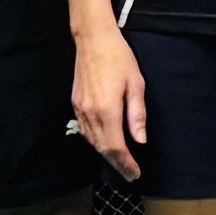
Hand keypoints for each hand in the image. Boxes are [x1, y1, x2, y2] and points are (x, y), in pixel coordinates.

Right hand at [69, 21, 145, 180]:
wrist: (93, 39)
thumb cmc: (119, 58)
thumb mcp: (136, 85)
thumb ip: (136, 114)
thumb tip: (140, 140)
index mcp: (107, 110)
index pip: (116, 147)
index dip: (126, 163)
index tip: (136, 173)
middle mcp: (91, 114)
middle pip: (103, 149)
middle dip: (117, 165)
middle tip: (130, 175)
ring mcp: (80, 109)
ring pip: (92, 141)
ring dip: (106, 154)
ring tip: (120, 162)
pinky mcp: (75, 103)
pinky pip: (85, 131)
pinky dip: (96, 141)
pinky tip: (105, 143)